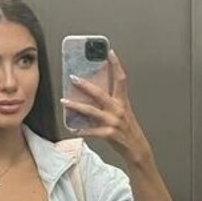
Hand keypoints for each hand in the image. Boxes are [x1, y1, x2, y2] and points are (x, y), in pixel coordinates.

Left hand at [60, 49, 152, 164]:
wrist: (136, 148)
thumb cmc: (128, 129)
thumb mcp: (123, 111)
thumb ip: (111, 102)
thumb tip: (93, 93)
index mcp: (122, 101)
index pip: (121, 79)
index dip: (116, 65)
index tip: (110, 52)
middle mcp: (118, 109)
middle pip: (100, 93)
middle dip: (85, 85)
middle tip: (73, 77)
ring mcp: (113, 122)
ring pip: (92, 111)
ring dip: (76, 106)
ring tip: (65, 102)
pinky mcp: (109, 134)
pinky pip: (92, 131)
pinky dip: (81, 130)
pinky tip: (73, 128)